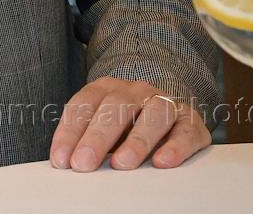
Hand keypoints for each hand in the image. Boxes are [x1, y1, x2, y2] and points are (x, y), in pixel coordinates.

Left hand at [49, 78, 210, 171]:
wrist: (171, 111)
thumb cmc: (127, 125)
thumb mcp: (103, 128)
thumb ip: (86, 140)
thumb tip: (66, 164)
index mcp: (106, 89)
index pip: (83, 105)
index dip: (70, 132)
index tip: (61, 160)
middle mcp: (135, 91)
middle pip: (115, 107)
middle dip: (96, 137)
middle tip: (83, 163)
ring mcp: (165, 102)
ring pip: (153, 115)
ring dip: (136, 141)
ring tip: (121, 164)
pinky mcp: (191, 122)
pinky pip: (185, 131)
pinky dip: (175, 147)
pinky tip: (162, 162)